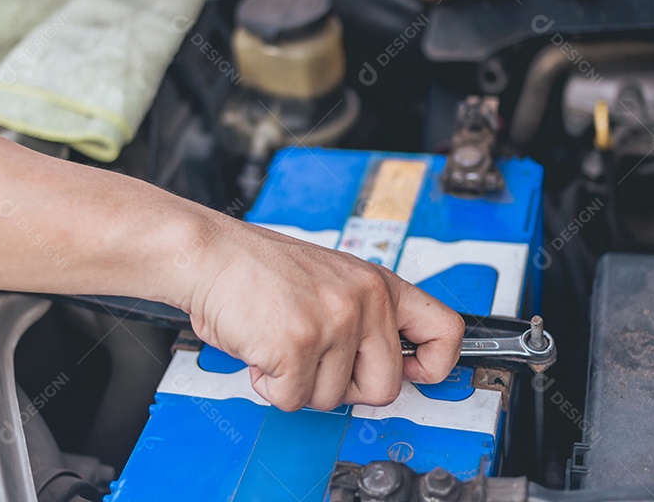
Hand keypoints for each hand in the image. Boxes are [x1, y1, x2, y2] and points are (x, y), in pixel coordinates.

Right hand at [184, 216, 463, 410]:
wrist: (209, 254)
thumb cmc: (257, 268)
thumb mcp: (330, 278)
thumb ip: (362, 315)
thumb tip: (384, 368)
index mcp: (377, 283)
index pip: (444, 330)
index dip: (434, 365)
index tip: (414, 373)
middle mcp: (363, 300)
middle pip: (384, 387)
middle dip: (346, 388)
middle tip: (316, 364)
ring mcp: (333, 323)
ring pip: (331, 399)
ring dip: (298, 384)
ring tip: (278, 344)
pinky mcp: (298, 345)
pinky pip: (292, 399)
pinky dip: (269, 386)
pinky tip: (260, 351)